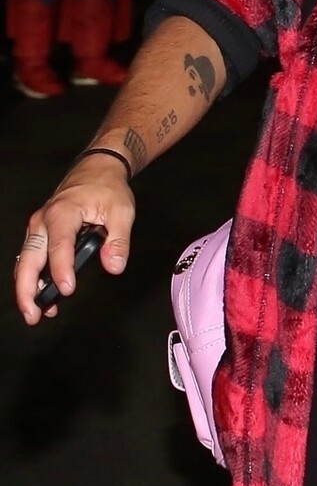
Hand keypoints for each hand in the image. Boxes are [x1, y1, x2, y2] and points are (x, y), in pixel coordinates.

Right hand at [15, 154, 134, 323]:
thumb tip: (114, 266)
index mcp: (63, 213)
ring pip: (25, 261)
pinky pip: (30, 258)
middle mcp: (43, 221)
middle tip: (34, 315)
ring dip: (27, 288)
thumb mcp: (122, 211)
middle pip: (29, 258)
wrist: (96, 170)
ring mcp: (38, 228)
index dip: (61, 270)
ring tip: (36, 313)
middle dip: (27, 289)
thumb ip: (119, 240)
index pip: (58, 246)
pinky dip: (32, 278)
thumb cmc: (107, 188)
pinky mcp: (40, 234)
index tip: (66, 290)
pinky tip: (42, 296)